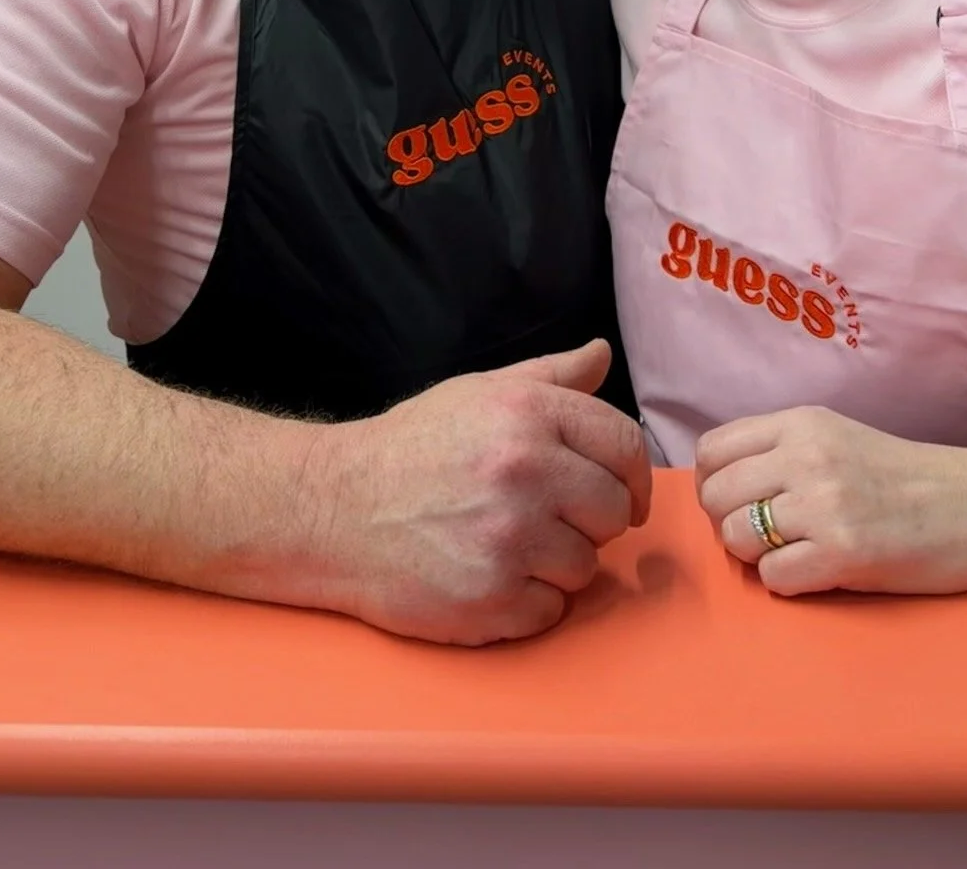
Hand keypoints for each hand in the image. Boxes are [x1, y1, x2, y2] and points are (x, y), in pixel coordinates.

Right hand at [307, 339, 651, 644]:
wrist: (334, 509)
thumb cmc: (411, 449)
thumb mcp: (480, 393)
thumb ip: (550, 376)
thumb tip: (602, 354)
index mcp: (529, 413)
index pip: (625, 447)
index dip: (632, 476)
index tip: (622, 493)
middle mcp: (527, 471)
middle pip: (615, 512)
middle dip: (592, 520)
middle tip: (548, 518)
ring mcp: (510, 539)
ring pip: (586, 567)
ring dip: (557, 564)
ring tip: (506, 544)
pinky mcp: (491, 598)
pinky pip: (550, 612)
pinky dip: (527, 603)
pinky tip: (488, 575)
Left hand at [696, 405, 966, 596]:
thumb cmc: (910, 478)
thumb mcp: (838, 438)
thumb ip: (782, 452)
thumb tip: (722, 487)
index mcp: (802, 423)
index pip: (712, 450)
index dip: (715, 485)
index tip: (740, 503)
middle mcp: (807, 456)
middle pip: (716, 497)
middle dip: (730, 525)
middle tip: (768, 537)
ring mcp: (825, 503)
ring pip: (736, 538)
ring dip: (758, 556)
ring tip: (798, 553)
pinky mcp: (845, 552)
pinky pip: (773, 578)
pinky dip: (789, 583)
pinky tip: (821, 573)